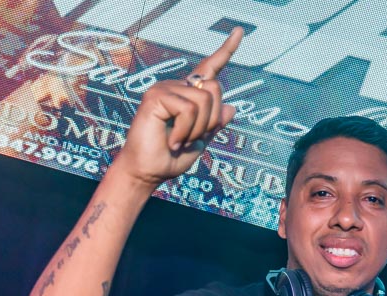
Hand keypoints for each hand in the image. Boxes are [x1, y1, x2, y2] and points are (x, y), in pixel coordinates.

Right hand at [115, 27, 242, 186]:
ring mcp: (164, 89)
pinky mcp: (156, 97)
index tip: (238, 32)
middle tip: (192, 138)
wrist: (148, 172)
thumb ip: (214, 125)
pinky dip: (186, 131)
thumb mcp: (200, 142)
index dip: (226, 50)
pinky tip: (172, 141)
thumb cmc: (169, 158)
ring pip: (203, 100)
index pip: (209, 68)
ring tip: (179, 141)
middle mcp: (176, 86)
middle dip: (211, 119)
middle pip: (214, 88)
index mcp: (188, 94)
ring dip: (197, 129)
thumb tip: (232, 108)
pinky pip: (187, 109)